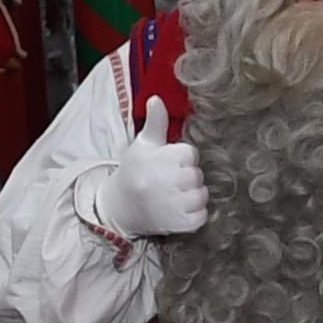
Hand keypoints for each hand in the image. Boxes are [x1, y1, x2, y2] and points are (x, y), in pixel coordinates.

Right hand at [95, 98, 208, 237]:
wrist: (120, 207)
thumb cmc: (135, 171)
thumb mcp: (143, 145)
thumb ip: (155, 122)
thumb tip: (156, 98)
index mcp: (161, 159)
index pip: (190, 154)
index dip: (181, 159)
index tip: (166, 164)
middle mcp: (169, 182)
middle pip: (197, 174)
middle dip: (188, 177)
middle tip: (170, 181)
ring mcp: (175, 205)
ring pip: (202, 195)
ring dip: (193, 196)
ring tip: (174, 195)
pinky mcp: (179, 224)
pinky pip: (202, 216)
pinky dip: (195, 214)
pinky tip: (179, 209)